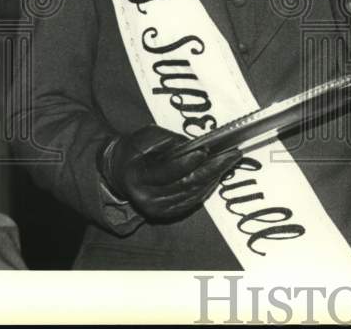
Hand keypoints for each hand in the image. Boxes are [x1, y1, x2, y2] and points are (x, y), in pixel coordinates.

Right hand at [99, 125, 240, 222]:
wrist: (119, 171)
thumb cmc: (135, 149)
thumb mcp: (148, 137)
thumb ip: (171, 142)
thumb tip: (199, 146)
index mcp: (137, 177)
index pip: (167, 172)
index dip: (187, 162)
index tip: (206, 150)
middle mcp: (147, 198)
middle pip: (186, 184)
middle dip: (212, 169)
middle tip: (232, 154)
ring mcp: (157, 209)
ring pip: (193, 194)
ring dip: (215, 177)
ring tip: (231, 161)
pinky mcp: (167, 213)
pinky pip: (193, 200)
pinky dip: (208, 186)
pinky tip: (219, 173)